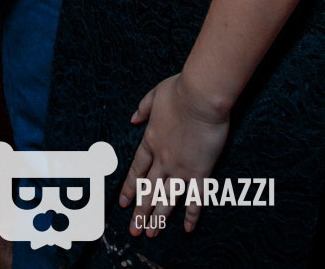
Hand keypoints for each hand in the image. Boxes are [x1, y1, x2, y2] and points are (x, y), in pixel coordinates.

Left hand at [118, 73, 229, 237]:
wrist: (201, 96)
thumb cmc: (180, 90)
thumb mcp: (155, 95)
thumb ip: (143, 108)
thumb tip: (132, 118)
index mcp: (151, 140)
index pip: (137, 170)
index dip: (130, 187)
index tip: (123, 203)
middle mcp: (163, 159)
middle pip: (149, 190)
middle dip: (140, 211)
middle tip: (134, 230)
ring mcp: (181, 168)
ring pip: (167, 198)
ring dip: (159, 217)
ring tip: (151, 233)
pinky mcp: (201, 171)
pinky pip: (196, 198)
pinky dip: (192, 214)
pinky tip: (187, 227)